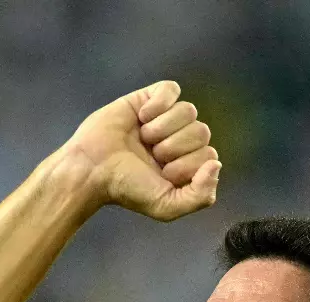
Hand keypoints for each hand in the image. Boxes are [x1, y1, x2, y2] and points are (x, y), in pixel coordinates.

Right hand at [61, 80, 220, 221]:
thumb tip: (216, 164)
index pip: (210, 155)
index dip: (187, 164)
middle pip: (201, 131)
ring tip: (143, 138)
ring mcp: (167, 118)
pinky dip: (159, 103)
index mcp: (189, 164)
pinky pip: (172, 89)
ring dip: (163, 127)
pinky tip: (142, 116)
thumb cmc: (127, 188)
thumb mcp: (166, 206)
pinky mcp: (149, 98)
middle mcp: (181, 140)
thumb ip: (200, 196)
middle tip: (150, 156)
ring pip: (188, 110)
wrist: (93, 169)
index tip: (162, 173)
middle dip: (174, 147)